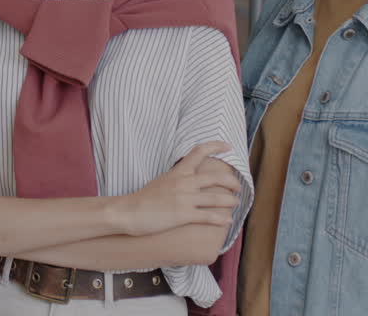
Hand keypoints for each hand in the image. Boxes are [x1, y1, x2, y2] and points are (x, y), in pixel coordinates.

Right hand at [112, 141, 240, 236]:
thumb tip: (190, 178)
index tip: (228, 146)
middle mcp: (184, 182)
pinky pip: (209, 216)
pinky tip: (228, 220)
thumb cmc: (144, 199)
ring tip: (236, 204)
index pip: (199, 151)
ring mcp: (185, 199)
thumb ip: (177, 178)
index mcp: (178, 172)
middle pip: (216, 177)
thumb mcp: (162, 181)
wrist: (129, 212)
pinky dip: (222, 219)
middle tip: (238, 187)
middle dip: (232, 182)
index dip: (216, 146)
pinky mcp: (183, 214)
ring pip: (217, 198)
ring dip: (230, 202)